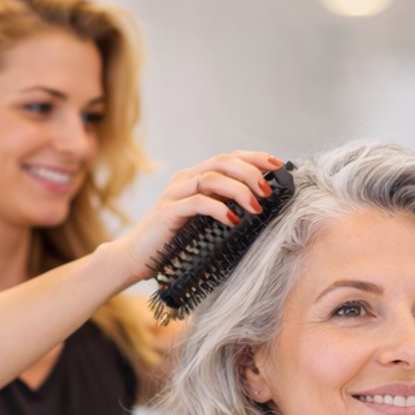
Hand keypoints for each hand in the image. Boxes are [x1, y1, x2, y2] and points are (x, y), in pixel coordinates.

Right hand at [109, 150, 285, 284]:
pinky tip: (233, 220)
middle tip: (268, 190)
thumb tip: (261, 202)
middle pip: (222, 161)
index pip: (229, 157)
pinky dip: (219, 209)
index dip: (255, 158)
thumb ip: (224, 206)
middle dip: (250, 172)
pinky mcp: (167, 211)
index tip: (278, 166)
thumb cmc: (174, 241)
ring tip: (256, 207)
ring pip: (211, 178)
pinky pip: (198, 202)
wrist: (136, 257)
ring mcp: (174, 194)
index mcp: (195, 178)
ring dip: (239, 190)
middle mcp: (184, 180)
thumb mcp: (205, 220)